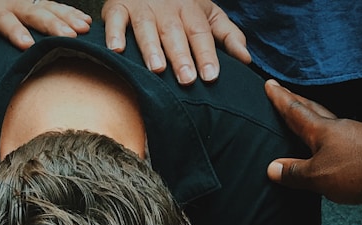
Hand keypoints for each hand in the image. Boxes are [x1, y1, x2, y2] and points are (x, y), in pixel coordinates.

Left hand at [0, 0, 91, 49]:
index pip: (3, 18)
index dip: (14, 30)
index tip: (26, 44)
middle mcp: (10, 2)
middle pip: (33, 12)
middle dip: (51, 24)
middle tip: (67, 37)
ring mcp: (24, 1)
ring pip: (48, 7)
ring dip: (67, 18)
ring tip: (82, 30)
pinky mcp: (34, 2)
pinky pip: (54, 5)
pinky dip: (70, 12)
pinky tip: (85, 22)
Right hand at [101, 0, 249, 84]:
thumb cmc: (180, 6)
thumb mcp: (208, 14)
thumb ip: (227, 35)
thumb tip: (246, 59)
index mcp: (191, 11)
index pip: (201, 34)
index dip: (207, 55)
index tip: (211, 76)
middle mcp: (167, 9)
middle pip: (176, 33)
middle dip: (181, 56)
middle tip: (187, 79)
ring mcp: (142, 7)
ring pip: (147, 27)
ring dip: (151, 47)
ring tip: (157, 68)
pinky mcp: (118, 7)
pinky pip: (115, 19)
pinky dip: (114, 33)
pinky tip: (117, 50)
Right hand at [265, 79, 361, 203]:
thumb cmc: (359, 168)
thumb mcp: (318, 176)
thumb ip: (295, 173)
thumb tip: (273, 168)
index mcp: (320, 131)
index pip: (295, 111)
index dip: (281, 99)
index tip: (270, 85)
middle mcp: (336, 128)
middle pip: (312, 110)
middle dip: (295, 101)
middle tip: (284, 93)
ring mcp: (353, 136)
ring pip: (327, 123)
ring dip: (313, 118)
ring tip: (303, 119)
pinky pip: (340, 140)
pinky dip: (329, 139)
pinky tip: (329, 147)